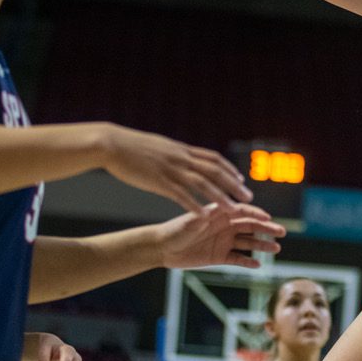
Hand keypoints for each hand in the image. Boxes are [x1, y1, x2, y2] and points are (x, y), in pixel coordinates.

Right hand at [103, 126, 252, 212]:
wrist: (113, 144)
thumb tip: (181, 155)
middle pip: (215, 171)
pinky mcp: (159, 181)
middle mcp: (182, 158)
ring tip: (233, 210)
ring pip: (203, 184)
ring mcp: (172, 169)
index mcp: (182, 150)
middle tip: (248, 197)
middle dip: (233, 185)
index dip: (229, 169)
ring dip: (220, 197)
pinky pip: (182, 195)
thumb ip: (173, 153)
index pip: (213, 159)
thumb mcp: (159, 147)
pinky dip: (195, 205)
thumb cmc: (132, 147)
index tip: (241, 179)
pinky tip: (204, 216)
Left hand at [156, 202, 285, 269]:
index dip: (256, 214)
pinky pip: (237, 259)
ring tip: (276, 249)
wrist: (162, 248)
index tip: (268, 218)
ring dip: (262, 245)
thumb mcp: (188, 223)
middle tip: (281, 232)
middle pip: (251, 226)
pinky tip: (258, 264)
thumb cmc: (174, 231)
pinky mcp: (219, 256)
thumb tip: (210, 212)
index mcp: (219, 213)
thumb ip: (201, 219)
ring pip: (248, 242)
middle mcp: (225, 226)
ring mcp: (224, 241)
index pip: (243, 211)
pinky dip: (247, 262)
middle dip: (267, 228)